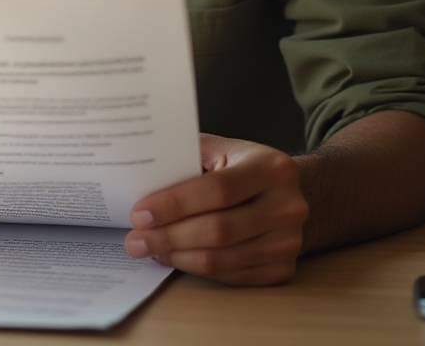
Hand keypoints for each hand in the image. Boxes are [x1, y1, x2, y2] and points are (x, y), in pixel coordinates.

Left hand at [124, 133, 307, 285]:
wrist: (289, 193)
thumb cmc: (242, 166)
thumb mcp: (222, 148)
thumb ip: (187, 156)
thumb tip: (141, 169)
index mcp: (271, 167)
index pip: (218, 189)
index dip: (175, 204)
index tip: (140, 213)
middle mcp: (287, 206)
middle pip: (218, 229)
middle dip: (169, 236)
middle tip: (135, 239)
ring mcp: (288, 242)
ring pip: (222, 259)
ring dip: (177, 256)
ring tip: (149, 249)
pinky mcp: (282, 270)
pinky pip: (230, 276)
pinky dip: (196, 269)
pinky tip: (174, 257)